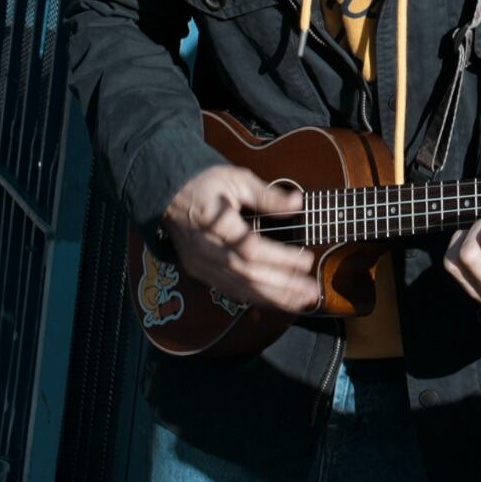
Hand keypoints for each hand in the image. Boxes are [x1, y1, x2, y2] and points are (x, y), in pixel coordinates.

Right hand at [161, 164, 318, 313]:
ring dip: (273, 298)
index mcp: (215, 224)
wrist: (168, 196)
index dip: (280, 258)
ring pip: (240, 288)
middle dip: (283, 287)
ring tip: (302, 302)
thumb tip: (297, 203)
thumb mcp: (236, 179)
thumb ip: (267, 195)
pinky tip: (277, 301)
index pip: (251, 249)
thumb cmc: (204, 184)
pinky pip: (230, 291)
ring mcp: (201, 265)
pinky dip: (255, 298)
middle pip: (247, 275)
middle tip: (312, 292)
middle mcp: (206, 250)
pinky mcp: (200, 273)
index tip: (306, 260)